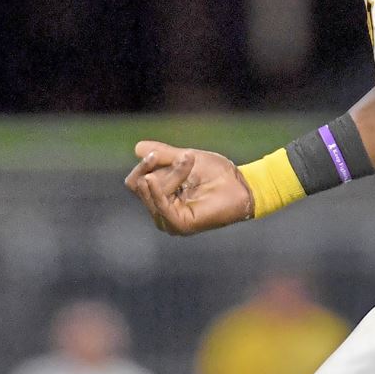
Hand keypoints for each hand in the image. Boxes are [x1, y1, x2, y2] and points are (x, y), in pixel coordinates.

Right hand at [124, 140, 253, 235]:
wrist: (239, 183)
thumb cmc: (215, 172)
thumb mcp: (183, 158)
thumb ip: (161, 155)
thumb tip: (137, 148)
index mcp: (160, 197)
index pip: (135, 182)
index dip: (141, 167)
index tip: (155, 154)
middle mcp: (161, 212)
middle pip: (141, 185)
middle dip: (162, 167)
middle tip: (187, 157)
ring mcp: (169, 221)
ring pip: (152, 191)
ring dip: (172, 173)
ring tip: (191, 163)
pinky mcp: (179, 225)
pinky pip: (160, 207)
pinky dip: (157, 191)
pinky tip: (153, 180)